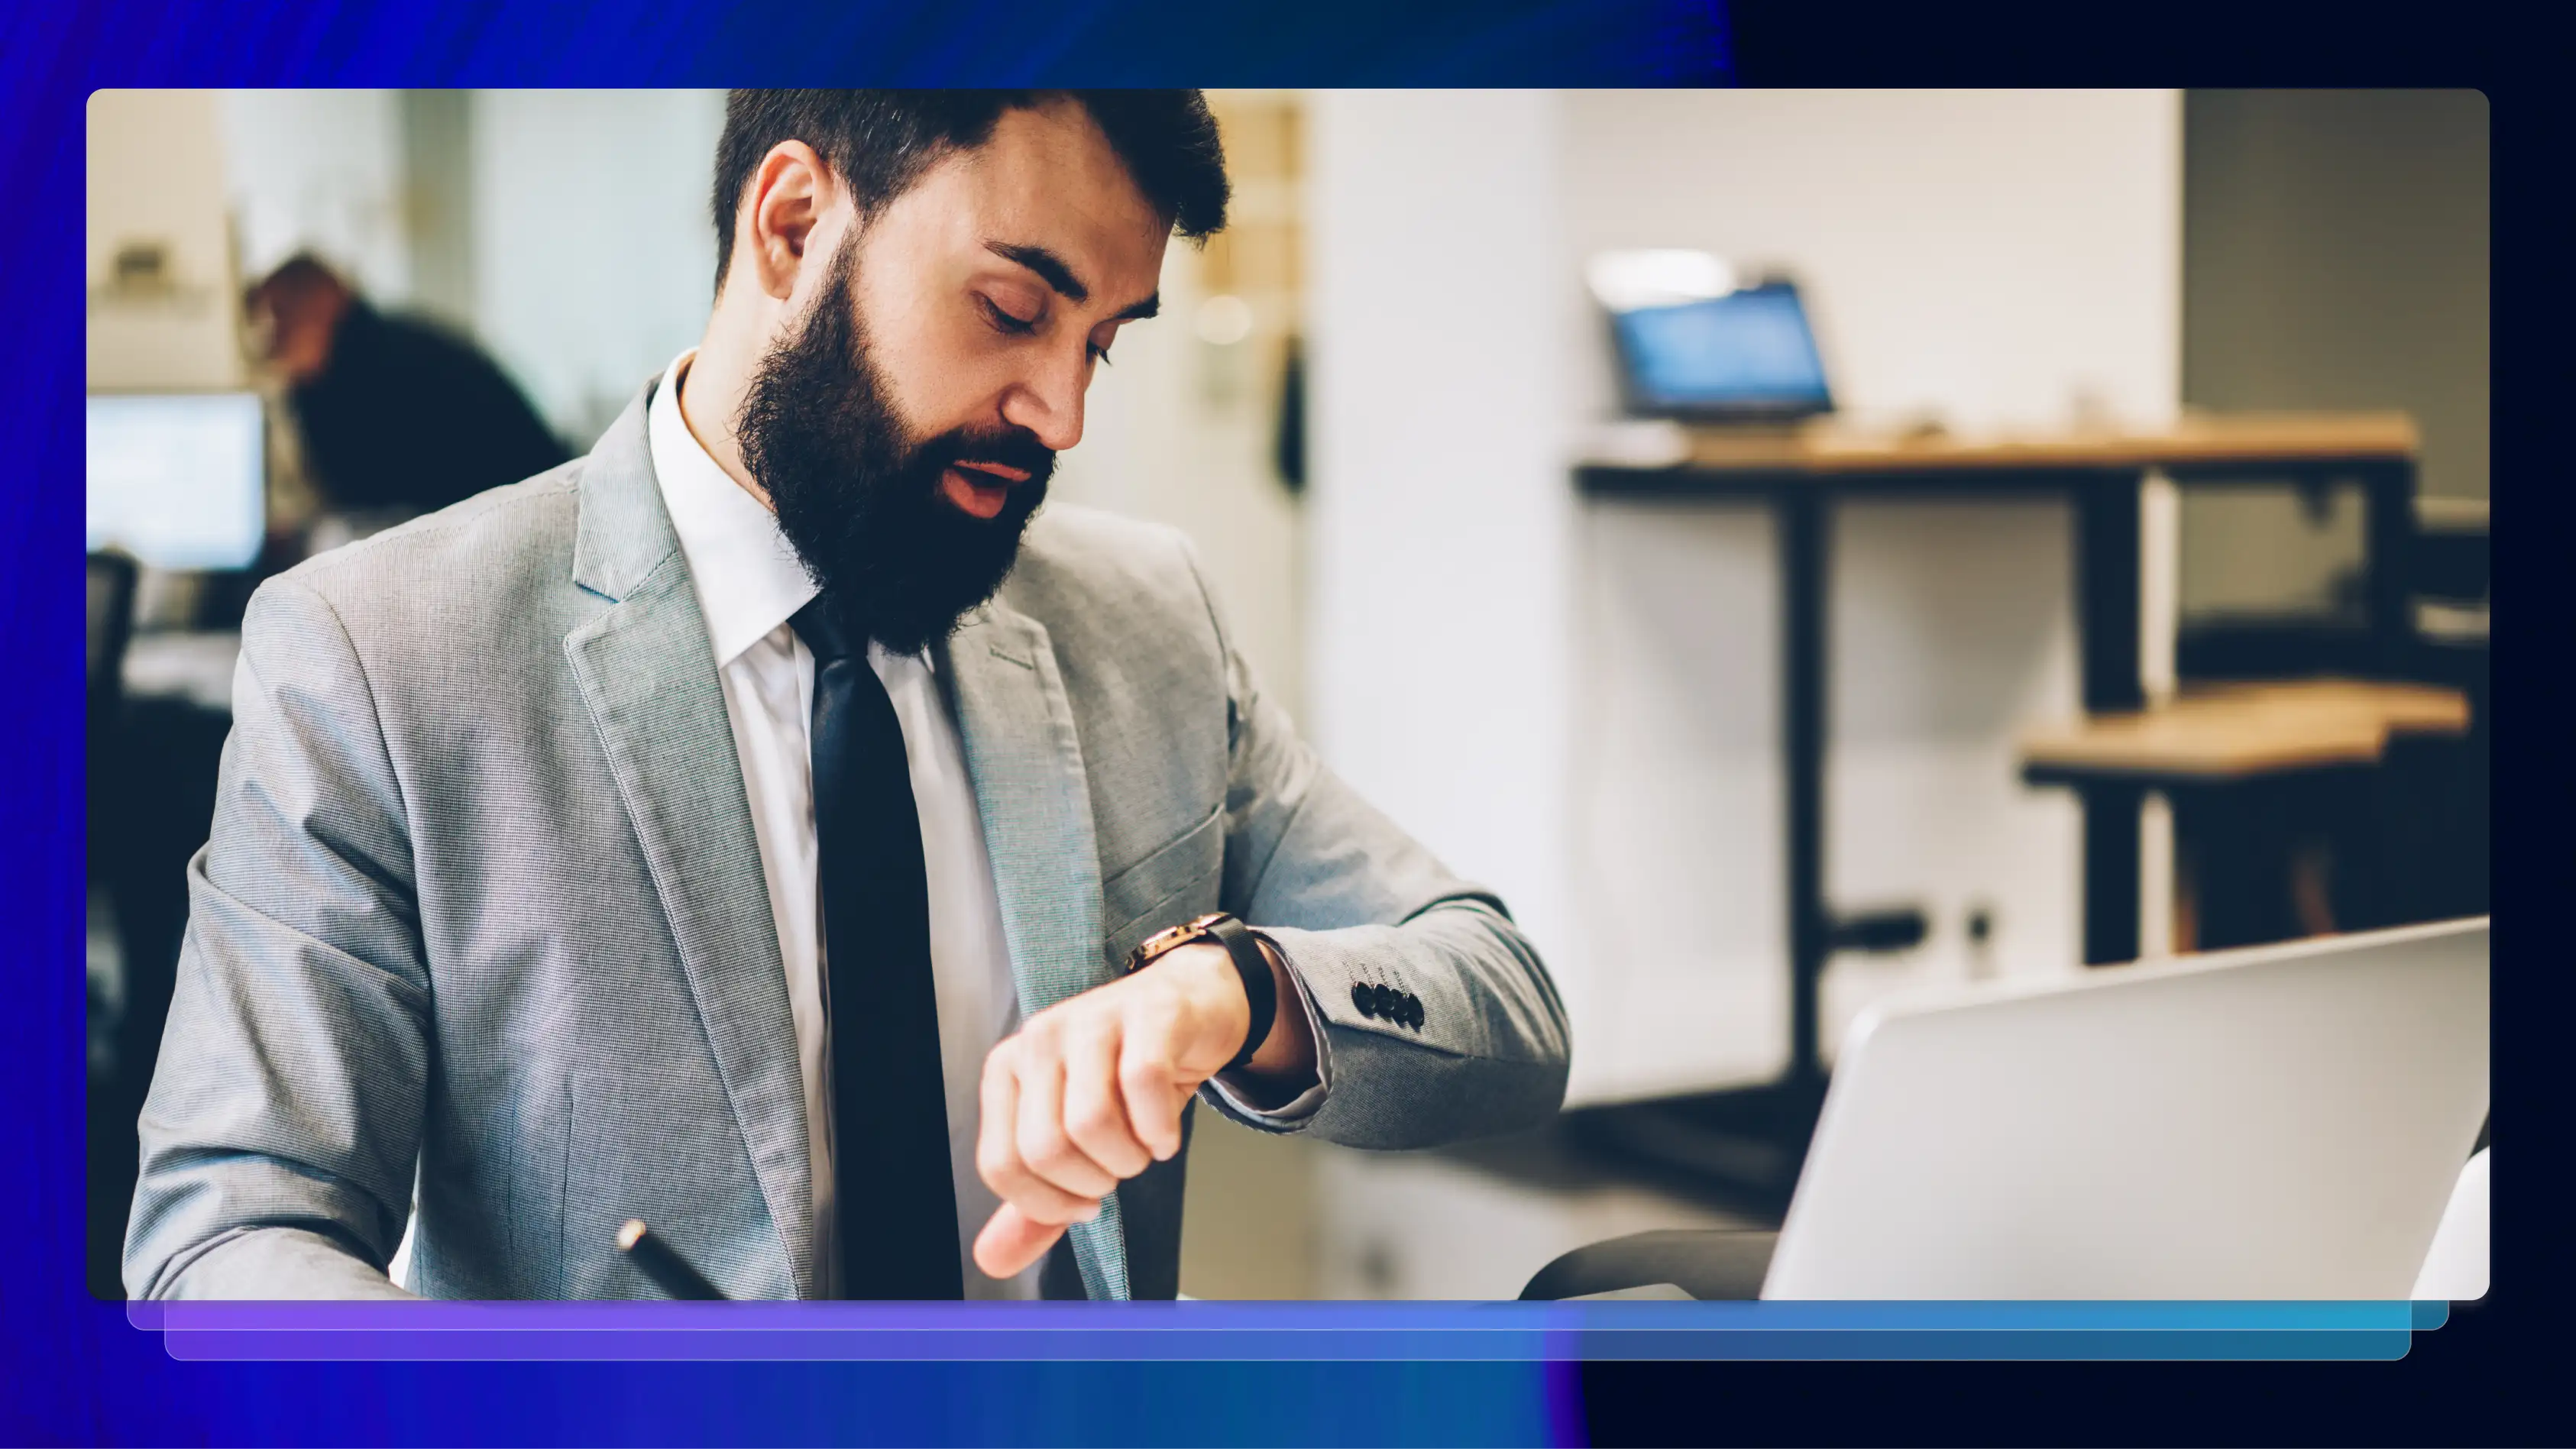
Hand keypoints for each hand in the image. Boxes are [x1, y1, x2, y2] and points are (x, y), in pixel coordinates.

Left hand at [971, 936, 1313, 1279]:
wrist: (1190, 1005)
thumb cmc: (1126, 1075)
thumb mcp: (1074, 1138)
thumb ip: (1036, 1201)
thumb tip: (991, 1260)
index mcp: (1007, 1071)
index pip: (1002, 1165)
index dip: (1048, 1203)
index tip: (1084, 1200)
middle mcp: (1038, 1040)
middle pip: (1047, 1149)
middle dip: (1093, 1182)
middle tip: (1119, 1167)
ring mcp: (1091, 1021)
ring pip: (1092, 1122)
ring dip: (1130, 1158)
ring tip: (1144, 1147)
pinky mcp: (1147, 1015)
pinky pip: (1144, 1085)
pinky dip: (1161, 1130)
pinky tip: (1167, 1133)